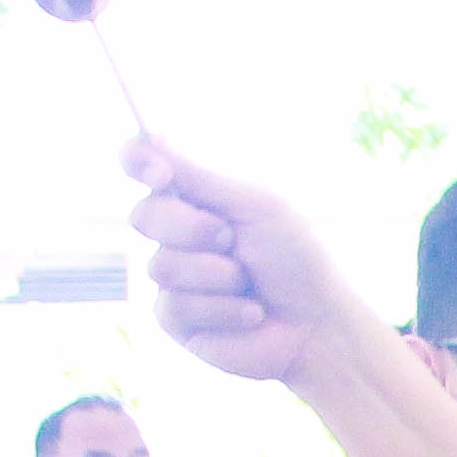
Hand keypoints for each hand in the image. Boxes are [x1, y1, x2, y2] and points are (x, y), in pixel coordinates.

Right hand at [128, 139, 371, 382]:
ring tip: (250, 282)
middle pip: (142, 215)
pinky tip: (250, 314)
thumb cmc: (298, 258)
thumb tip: (152, 133)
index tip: (159, 174)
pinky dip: (220, 308)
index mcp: (198, 196)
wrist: (319, 324)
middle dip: (190, 229)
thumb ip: (200, 175)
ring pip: (159, 265)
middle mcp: (179, 232)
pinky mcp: (176, 319)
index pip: (144, 164)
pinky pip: (172, 306)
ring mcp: (175, 276)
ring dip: (216, 274)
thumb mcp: (255, 206)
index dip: (137, 161)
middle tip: (231, 239)